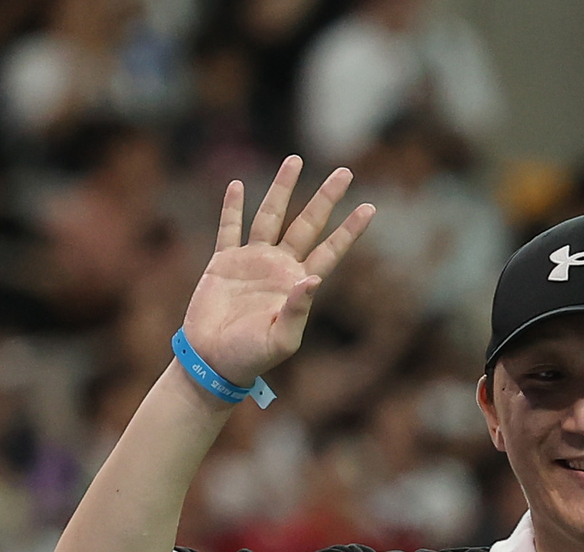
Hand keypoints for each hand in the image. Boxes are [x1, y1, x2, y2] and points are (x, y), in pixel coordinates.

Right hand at [184, 157, 374, 391]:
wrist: (213, 360)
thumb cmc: (250, 357)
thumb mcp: (280, 339)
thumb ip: (297, 310)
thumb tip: (313, 278)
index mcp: (299, 285)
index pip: (330, 250)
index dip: (350, 230)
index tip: (370, 207)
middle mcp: (280, 267)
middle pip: (307, 223)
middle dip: (325, 198)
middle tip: (345, 171)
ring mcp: (252, 261)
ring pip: (270, 216)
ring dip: (282, 188)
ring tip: (295, 160)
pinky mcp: (223, 262)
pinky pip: (229, 228)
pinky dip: (233, 207)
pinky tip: (238, 185)